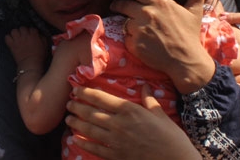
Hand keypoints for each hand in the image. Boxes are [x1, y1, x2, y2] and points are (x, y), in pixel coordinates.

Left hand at [4, 26, 46, 70]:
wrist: (30, 64)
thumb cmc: (39, 56)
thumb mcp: (45, 46)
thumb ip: (43, 38)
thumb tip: (40, 35)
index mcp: (34, 35)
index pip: (32, 28)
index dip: (32, 32)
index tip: (32, 35)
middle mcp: (25, 35)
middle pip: (22, 28)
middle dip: (23, 31)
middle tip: (24, 36)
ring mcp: (17, 40)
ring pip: (14, 30)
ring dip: (15, 33)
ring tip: (17, 37)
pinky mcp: (12, 45)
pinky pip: (7, 37)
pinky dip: (8, 38)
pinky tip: (11, 41)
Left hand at [65, 86, 200, 159]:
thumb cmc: (171, 137)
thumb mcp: (161, 114)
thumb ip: (149, 100)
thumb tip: (144, 86)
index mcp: (129, 110)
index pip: (101, 98)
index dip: (85, 93)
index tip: (76, 89)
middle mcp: (119, 124)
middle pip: (91, 113)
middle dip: (77, 107)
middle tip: (68, 103)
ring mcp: (116, 142)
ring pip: (89, 130)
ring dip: (76, 124)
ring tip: (68, 119)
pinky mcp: (116, 156)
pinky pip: (95, 148)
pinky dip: (83, 143)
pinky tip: (75, 140)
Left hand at [111, 0, 215, 93]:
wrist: (186, 61)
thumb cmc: (190, 35)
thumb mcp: (194, 10)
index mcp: (160, 2)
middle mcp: (147, 12)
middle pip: (124, 4)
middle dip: (117, 4)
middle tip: (114, 5)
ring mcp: (139, 28)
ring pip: (125, 22)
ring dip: (128, 24)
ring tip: (137, 29)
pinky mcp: (134, 43)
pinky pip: (126, 38)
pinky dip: (131, 39)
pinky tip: (141, 42)